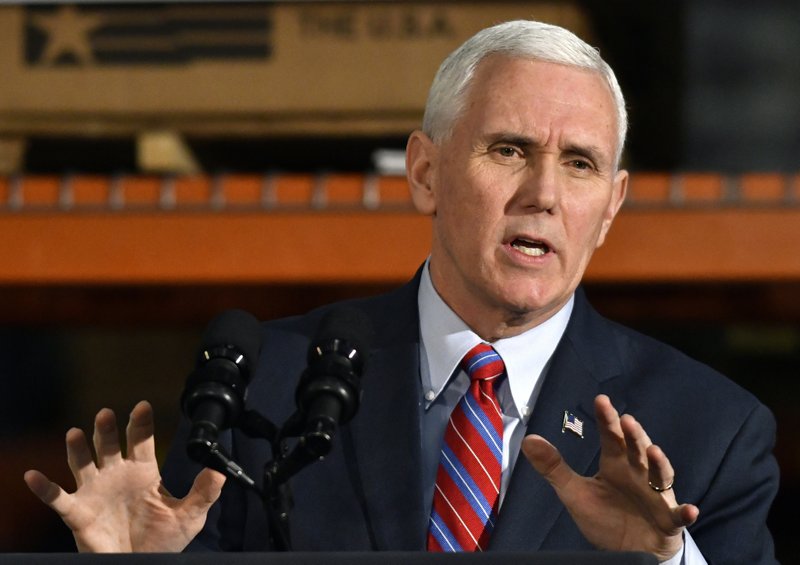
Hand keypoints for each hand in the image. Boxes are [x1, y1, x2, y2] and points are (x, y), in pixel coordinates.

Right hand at [24, 400, 225, 551]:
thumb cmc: (164, 540)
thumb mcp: (190, 515)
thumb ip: (205, 492)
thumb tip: (220, 470)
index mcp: (143, 472)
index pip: (141, 440)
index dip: (140, 423)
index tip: (142, 406)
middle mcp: (117, 475)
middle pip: (108, 445)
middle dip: (106, 429)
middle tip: (107, 414)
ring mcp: (96, 492)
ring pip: (82, 463)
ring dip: (78, 448)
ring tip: (76, 433)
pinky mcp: (79, 513)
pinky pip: (57, 498)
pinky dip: (44, 488)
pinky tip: (33, 476)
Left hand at [522, 394, 698, 560]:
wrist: (626, 551)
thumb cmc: (605, 516)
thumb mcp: (574, 492)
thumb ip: (553, 467)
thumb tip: (528, 439)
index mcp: (616, 465)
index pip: (611, 437)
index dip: (607, 420)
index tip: (601, 400)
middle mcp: (638, 474)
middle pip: (637, 450)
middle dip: (633, 436)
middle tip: (627, 420)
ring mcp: (656, 496)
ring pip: (660, 475)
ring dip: (659, 463)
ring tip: (653, 449)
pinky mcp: (668, 520)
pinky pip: (678, 516)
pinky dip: (685, 513)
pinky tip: (690, 510)